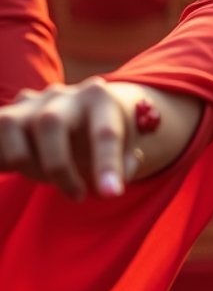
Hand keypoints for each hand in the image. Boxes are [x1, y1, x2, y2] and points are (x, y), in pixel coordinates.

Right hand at [0, 79, 137, 200]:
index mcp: (99, 98)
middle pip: (50, 122)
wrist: (80, 113)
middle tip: (77, 196)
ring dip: (29, 164)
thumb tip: (110, 183)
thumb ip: (124, 166)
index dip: (107, 164)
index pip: (104, 131)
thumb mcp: (124, 149)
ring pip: (13, 126)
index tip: (111, 194)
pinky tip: (22, 170)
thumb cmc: (101, 139)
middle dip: (58, 167)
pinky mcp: (7, 114)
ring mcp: (30, 101)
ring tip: (50, 181)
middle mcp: (63, 94)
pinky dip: (5, 159)